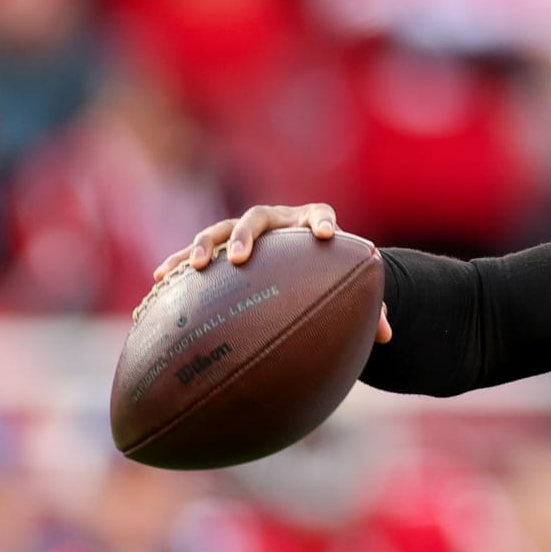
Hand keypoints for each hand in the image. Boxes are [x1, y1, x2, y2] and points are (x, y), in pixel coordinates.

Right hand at [151, 203, 393, 342]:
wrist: (306, 257)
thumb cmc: (332, 274)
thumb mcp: (351, 288)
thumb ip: (372, 308)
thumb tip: (387, 337)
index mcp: (313, 223)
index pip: (321, 214)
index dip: (322, 221)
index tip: (325, 235)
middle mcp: (278, 221)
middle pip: (259, 219)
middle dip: (248, 236)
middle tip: (241, 258)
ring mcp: (246, 231)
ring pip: (222, 229)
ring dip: (207, 246)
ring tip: (198, 267)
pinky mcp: (223, 246)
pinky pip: (197, 252)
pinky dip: (180, 262)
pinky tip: (162, 279)